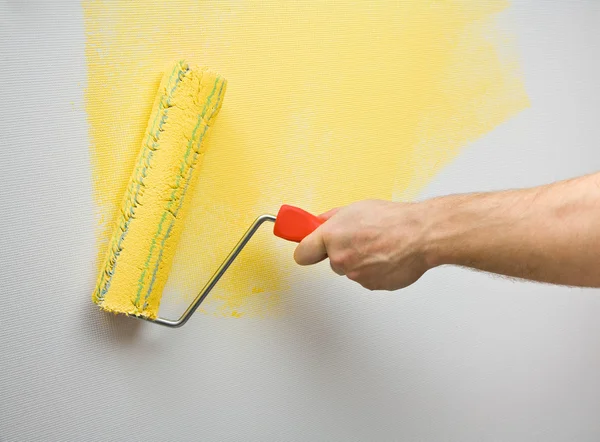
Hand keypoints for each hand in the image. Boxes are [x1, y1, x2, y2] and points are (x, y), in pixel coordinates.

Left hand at [293, 199, 431, 290]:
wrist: (420, 235)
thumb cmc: (393, 220)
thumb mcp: (356, 208)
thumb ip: (333, 219)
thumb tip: (320, 222)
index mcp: (332, 237)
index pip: (303, 253)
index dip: (306, 250)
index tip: (305, 248)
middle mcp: (340, 258)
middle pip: (331, 261)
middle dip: (342, 252)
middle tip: (360, 239)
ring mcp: (356, 275)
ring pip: (351, 270)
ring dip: (361, 261)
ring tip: (379, 245)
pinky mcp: (372, 285)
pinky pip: (368, 278)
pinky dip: (375, 270)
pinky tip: (387, 255)